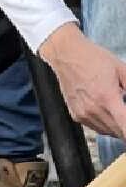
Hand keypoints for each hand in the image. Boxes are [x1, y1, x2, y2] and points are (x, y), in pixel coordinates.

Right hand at [39, 22, 125, 137]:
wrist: (66, 54)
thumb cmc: (92, 58)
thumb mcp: (121, 69)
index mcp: (107, 97)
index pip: (125, 127)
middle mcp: (93, 109)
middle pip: (119, 132)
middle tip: (124, 110)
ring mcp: (83, 113)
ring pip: (108, 132)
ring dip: (118, 128)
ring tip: (120, 113)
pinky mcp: (75, 114)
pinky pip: (96, 127)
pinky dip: (105, 125)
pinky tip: (108, 113)